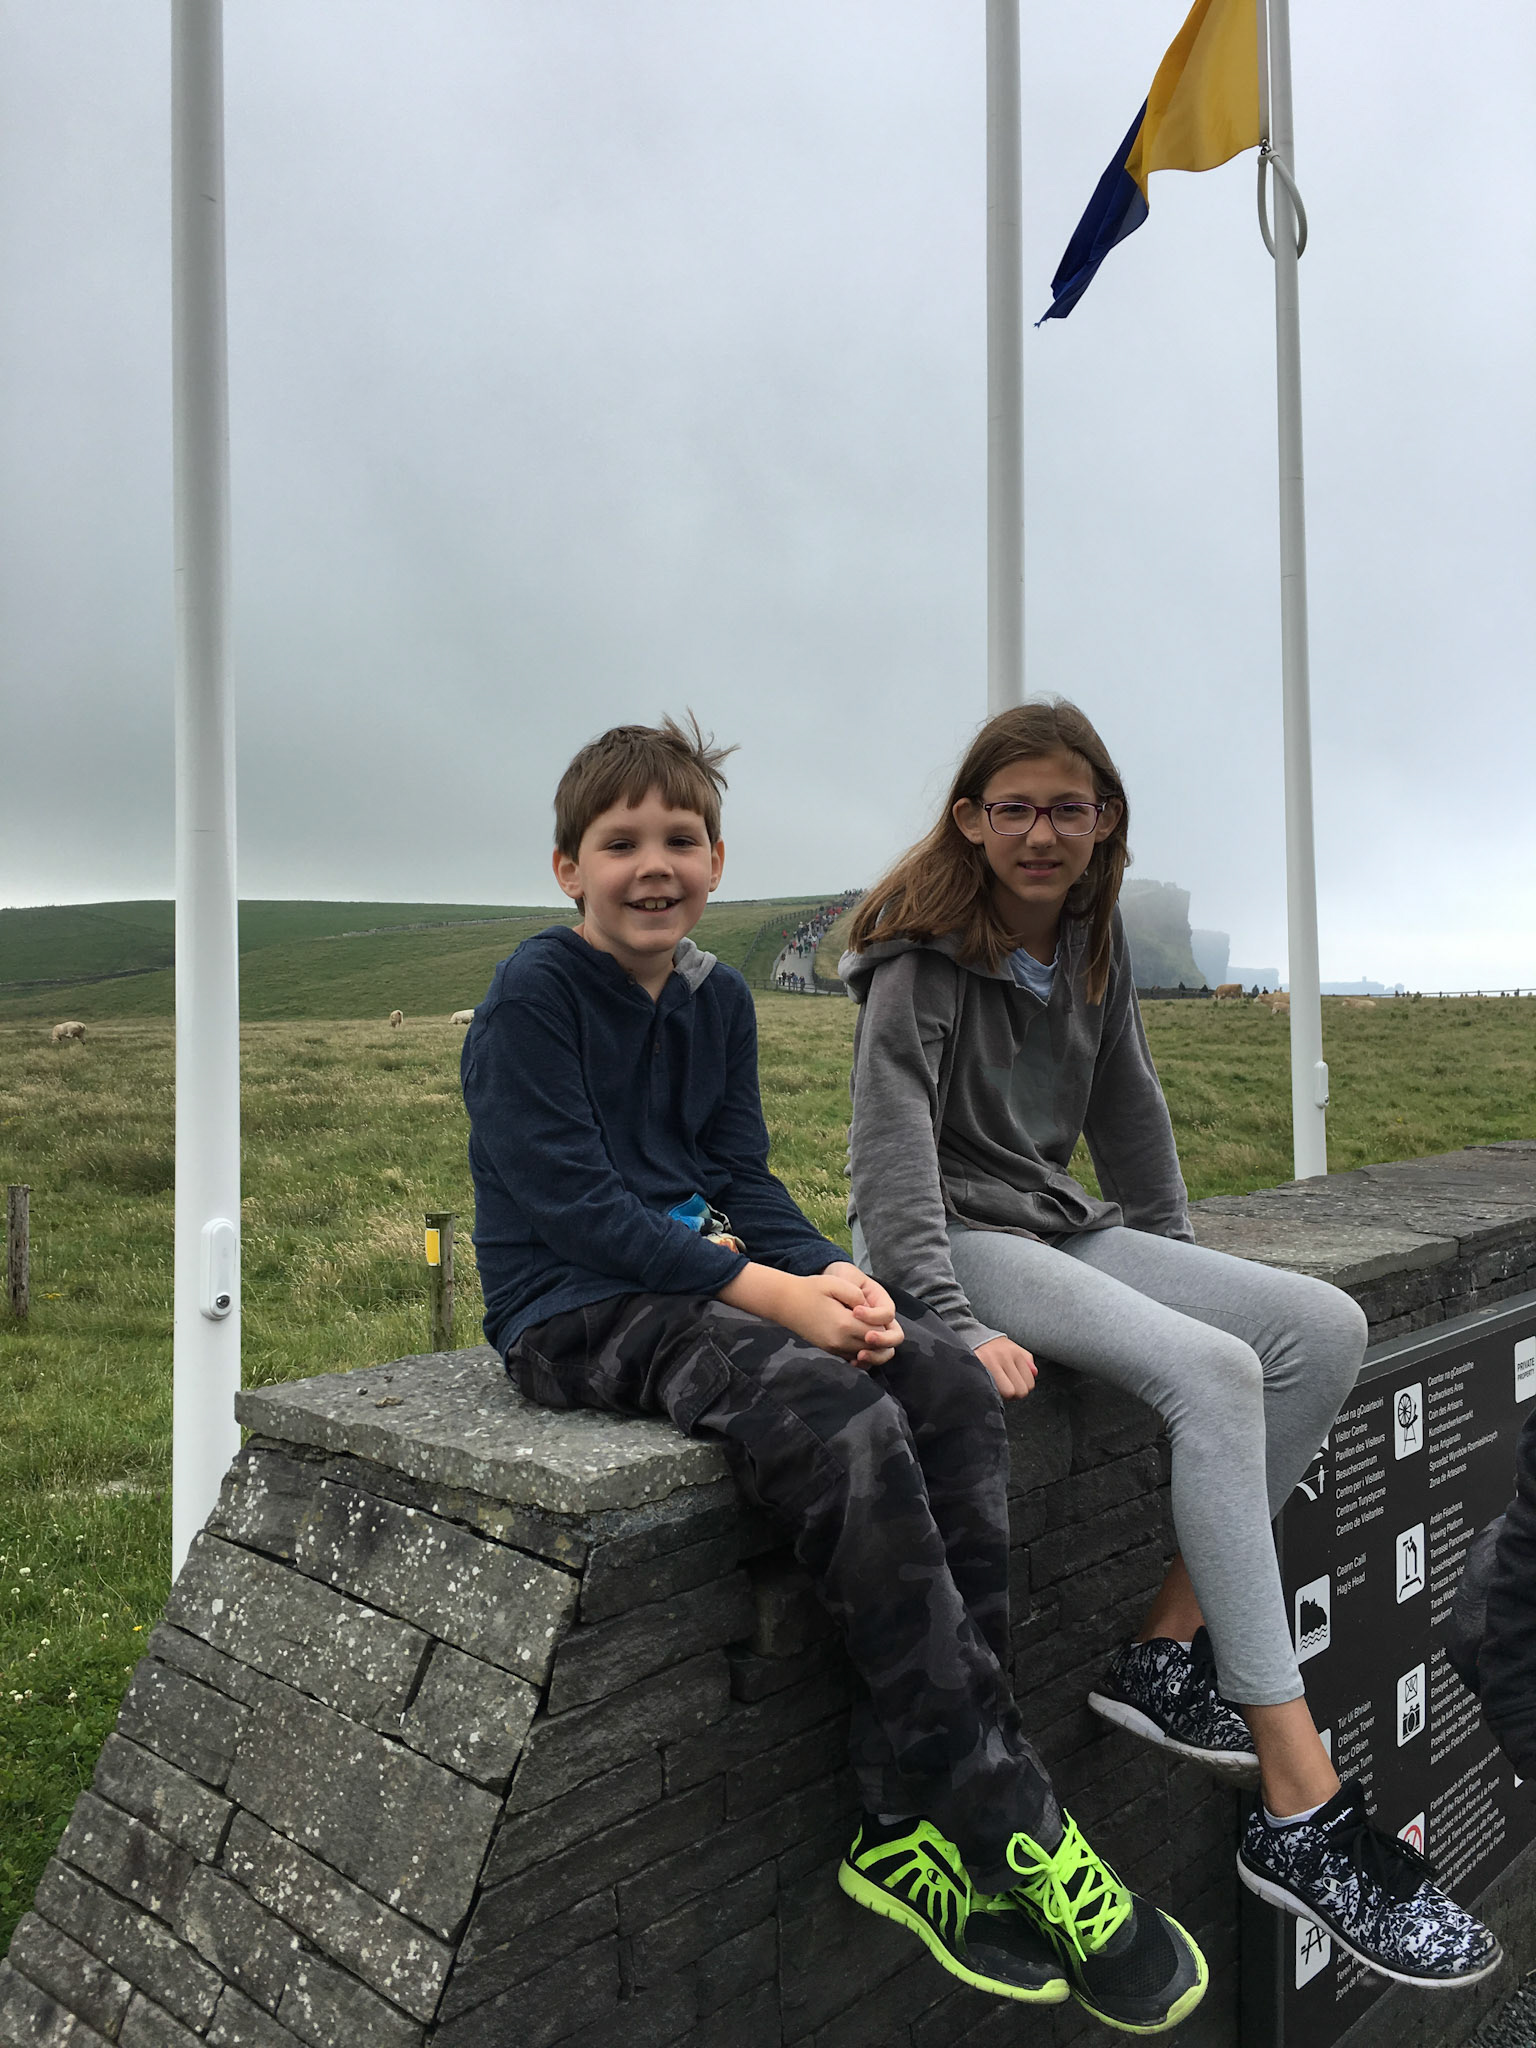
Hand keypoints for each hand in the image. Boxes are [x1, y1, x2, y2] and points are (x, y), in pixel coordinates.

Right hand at [719, 1262, 902, 1365]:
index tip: (875, 1311)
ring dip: (873, 1344)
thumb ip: (857, 1295)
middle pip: (874, 1347)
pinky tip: (861, 1338)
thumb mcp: (836, 1283)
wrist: (785, 1302)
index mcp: (844, 1324)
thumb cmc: (810, 1289)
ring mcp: (834, 1348)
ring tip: (871, 1328)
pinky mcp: (830, 1350)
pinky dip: (862, 1351)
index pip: (878, 1332)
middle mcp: (841, 1341)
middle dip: (881, 1335)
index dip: (882, 1322)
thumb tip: (869, 1308)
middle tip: (877, 1319)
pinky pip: (853, 1357)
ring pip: (865, 1355)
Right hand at [974, 1335, 1036, 1399]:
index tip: (1011, 1385)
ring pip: (1008, 1393)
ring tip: (994, 1386)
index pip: (1029, 1384)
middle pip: (1020, 1391)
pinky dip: (990, 1392)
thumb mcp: (1013, 1349)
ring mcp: (990, 1361)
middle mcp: (1004, 1356)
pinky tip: (986, 1386)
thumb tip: (1034, 1373)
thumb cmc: (994, 1349)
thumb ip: (1027, 1361)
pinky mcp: (976, 1366)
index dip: (1020, 1389)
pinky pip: (990, 1389)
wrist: (970, 1337)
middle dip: (1013, 1394)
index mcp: (1015, 1353)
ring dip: (1002, 1394)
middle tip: (1003, 1387)